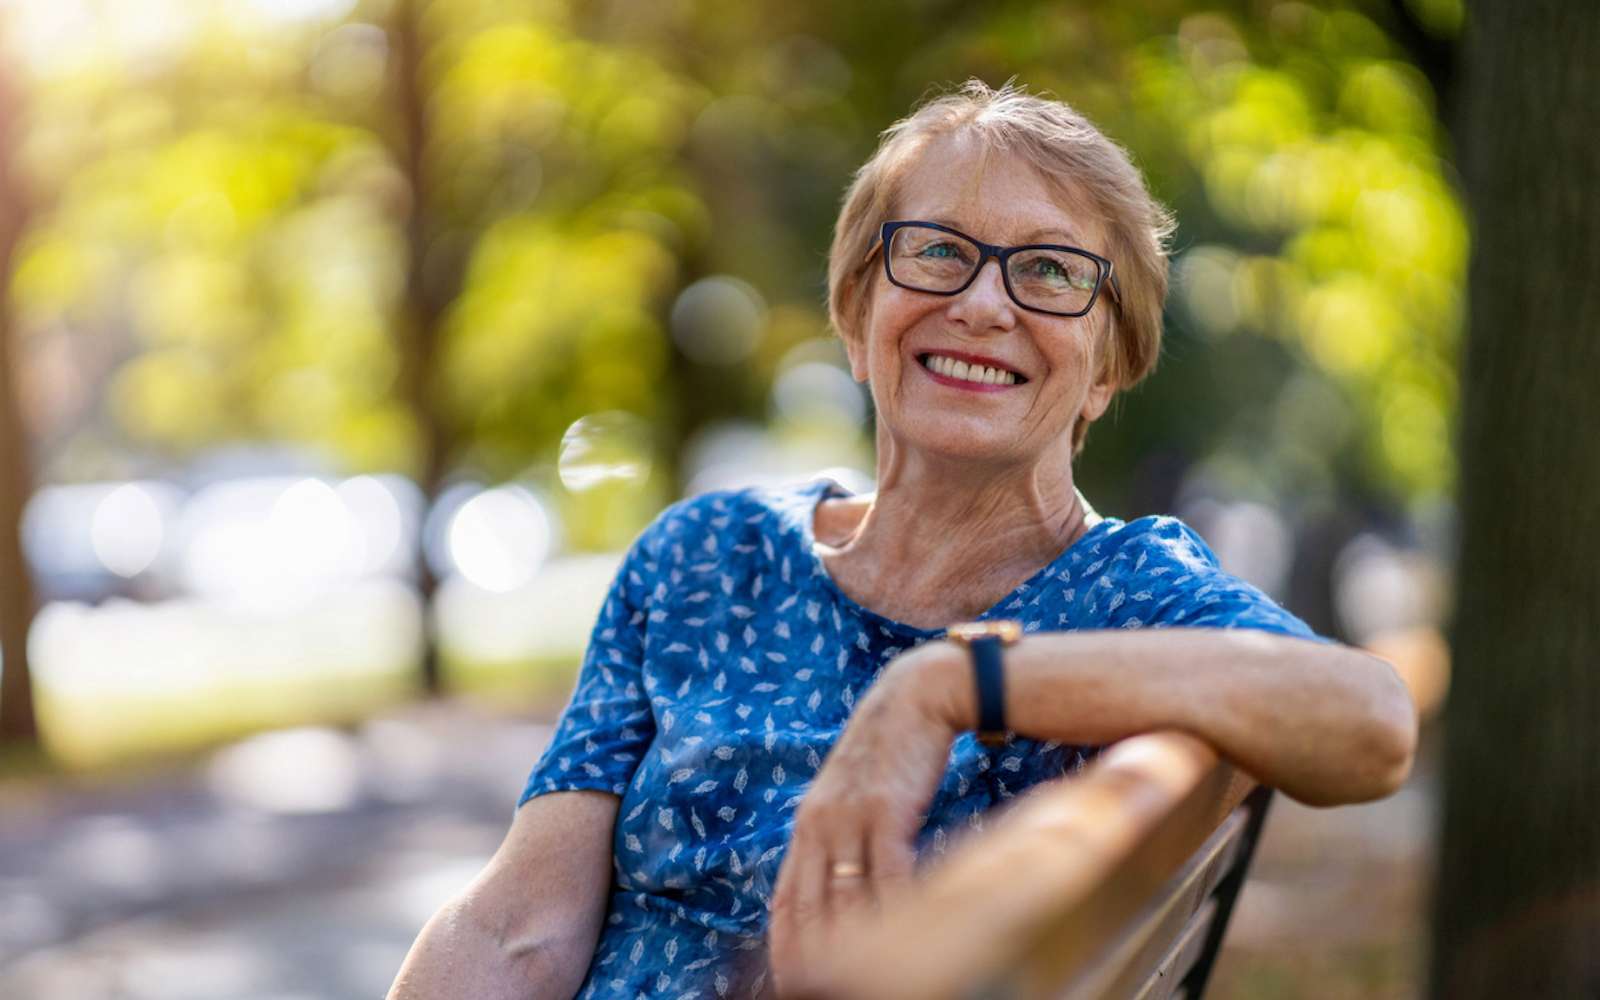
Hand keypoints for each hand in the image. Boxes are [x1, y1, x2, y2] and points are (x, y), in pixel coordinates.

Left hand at [768, 643, 963, 997]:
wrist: (915, 698)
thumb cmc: (890, 753)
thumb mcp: (850, 797)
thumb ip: (838, 839)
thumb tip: (841, 890)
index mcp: (806, 826)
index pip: (786, 901)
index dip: (786, 948)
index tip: (791, 982)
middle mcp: (819, 826)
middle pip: (813, 910)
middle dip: (819, 958)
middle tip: (827, 988)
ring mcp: (849, 819)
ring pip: (847, 899)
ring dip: (859, 943)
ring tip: (871, 975)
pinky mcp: (886, 811)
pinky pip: (887, 874)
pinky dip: (894, 908)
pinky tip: (905, 935)